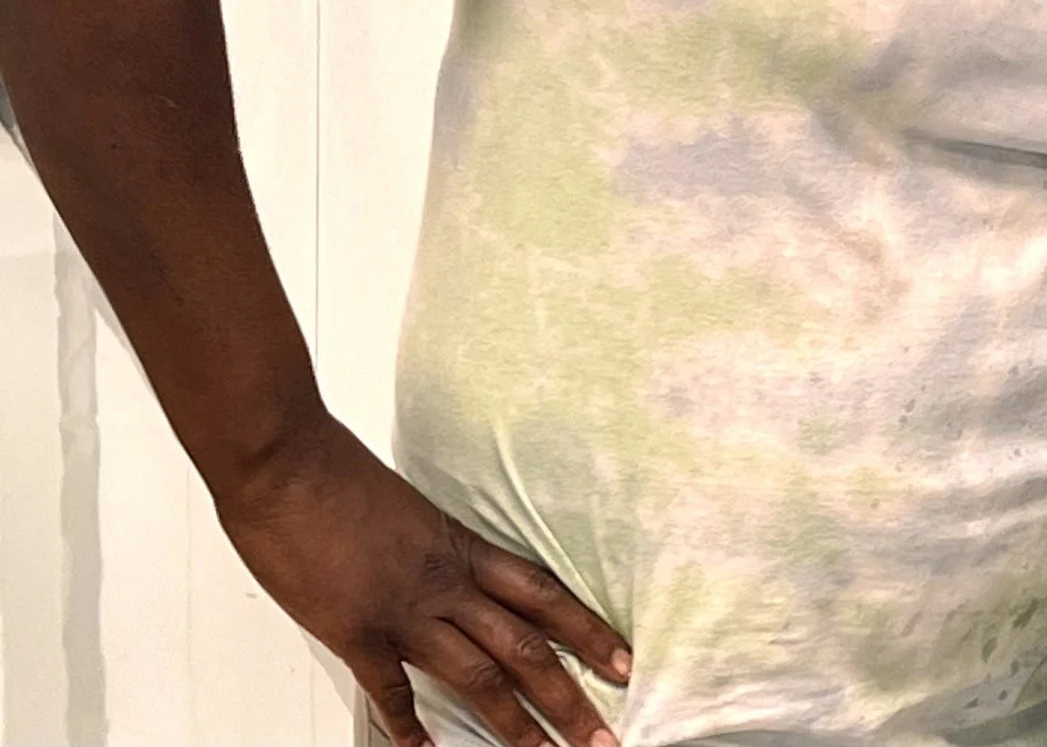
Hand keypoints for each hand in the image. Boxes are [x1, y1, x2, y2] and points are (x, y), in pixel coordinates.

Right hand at [214, 413, 632, 746]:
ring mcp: (403, 610)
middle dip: (568, 696)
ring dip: (514, 722)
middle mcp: (445, 582)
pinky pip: (392, 690)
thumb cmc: (339, 473)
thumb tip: (444, 574)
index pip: (543, 594)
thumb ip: (432, 549)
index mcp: (462, 547)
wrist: (288, 461)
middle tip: (603, 734)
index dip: (587, 630)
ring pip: (477, 676)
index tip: (623, 661)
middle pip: (525, 646)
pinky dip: (408, 727)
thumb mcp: (409, 509)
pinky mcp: (356, 632)